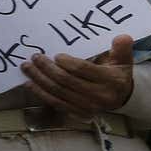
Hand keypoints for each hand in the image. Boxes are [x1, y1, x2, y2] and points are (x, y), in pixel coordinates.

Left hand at [21, 35, 135, 117]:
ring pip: (57, 92)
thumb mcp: (124, 60)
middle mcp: (99, 96)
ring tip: (27, 68)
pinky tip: (29, 83)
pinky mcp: (76, 112)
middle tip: (35, 57)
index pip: (83, 70)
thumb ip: (122, 48)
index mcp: (111, 81)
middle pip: (66, 81)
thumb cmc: (117, 74)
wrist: (121, 97)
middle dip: (48, 69)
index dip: (68, 63)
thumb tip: (122, 37)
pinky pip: (55, 102)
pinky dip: (40, 93)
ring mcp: (86, 107)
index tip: (56, 55)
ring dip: (39, 80)